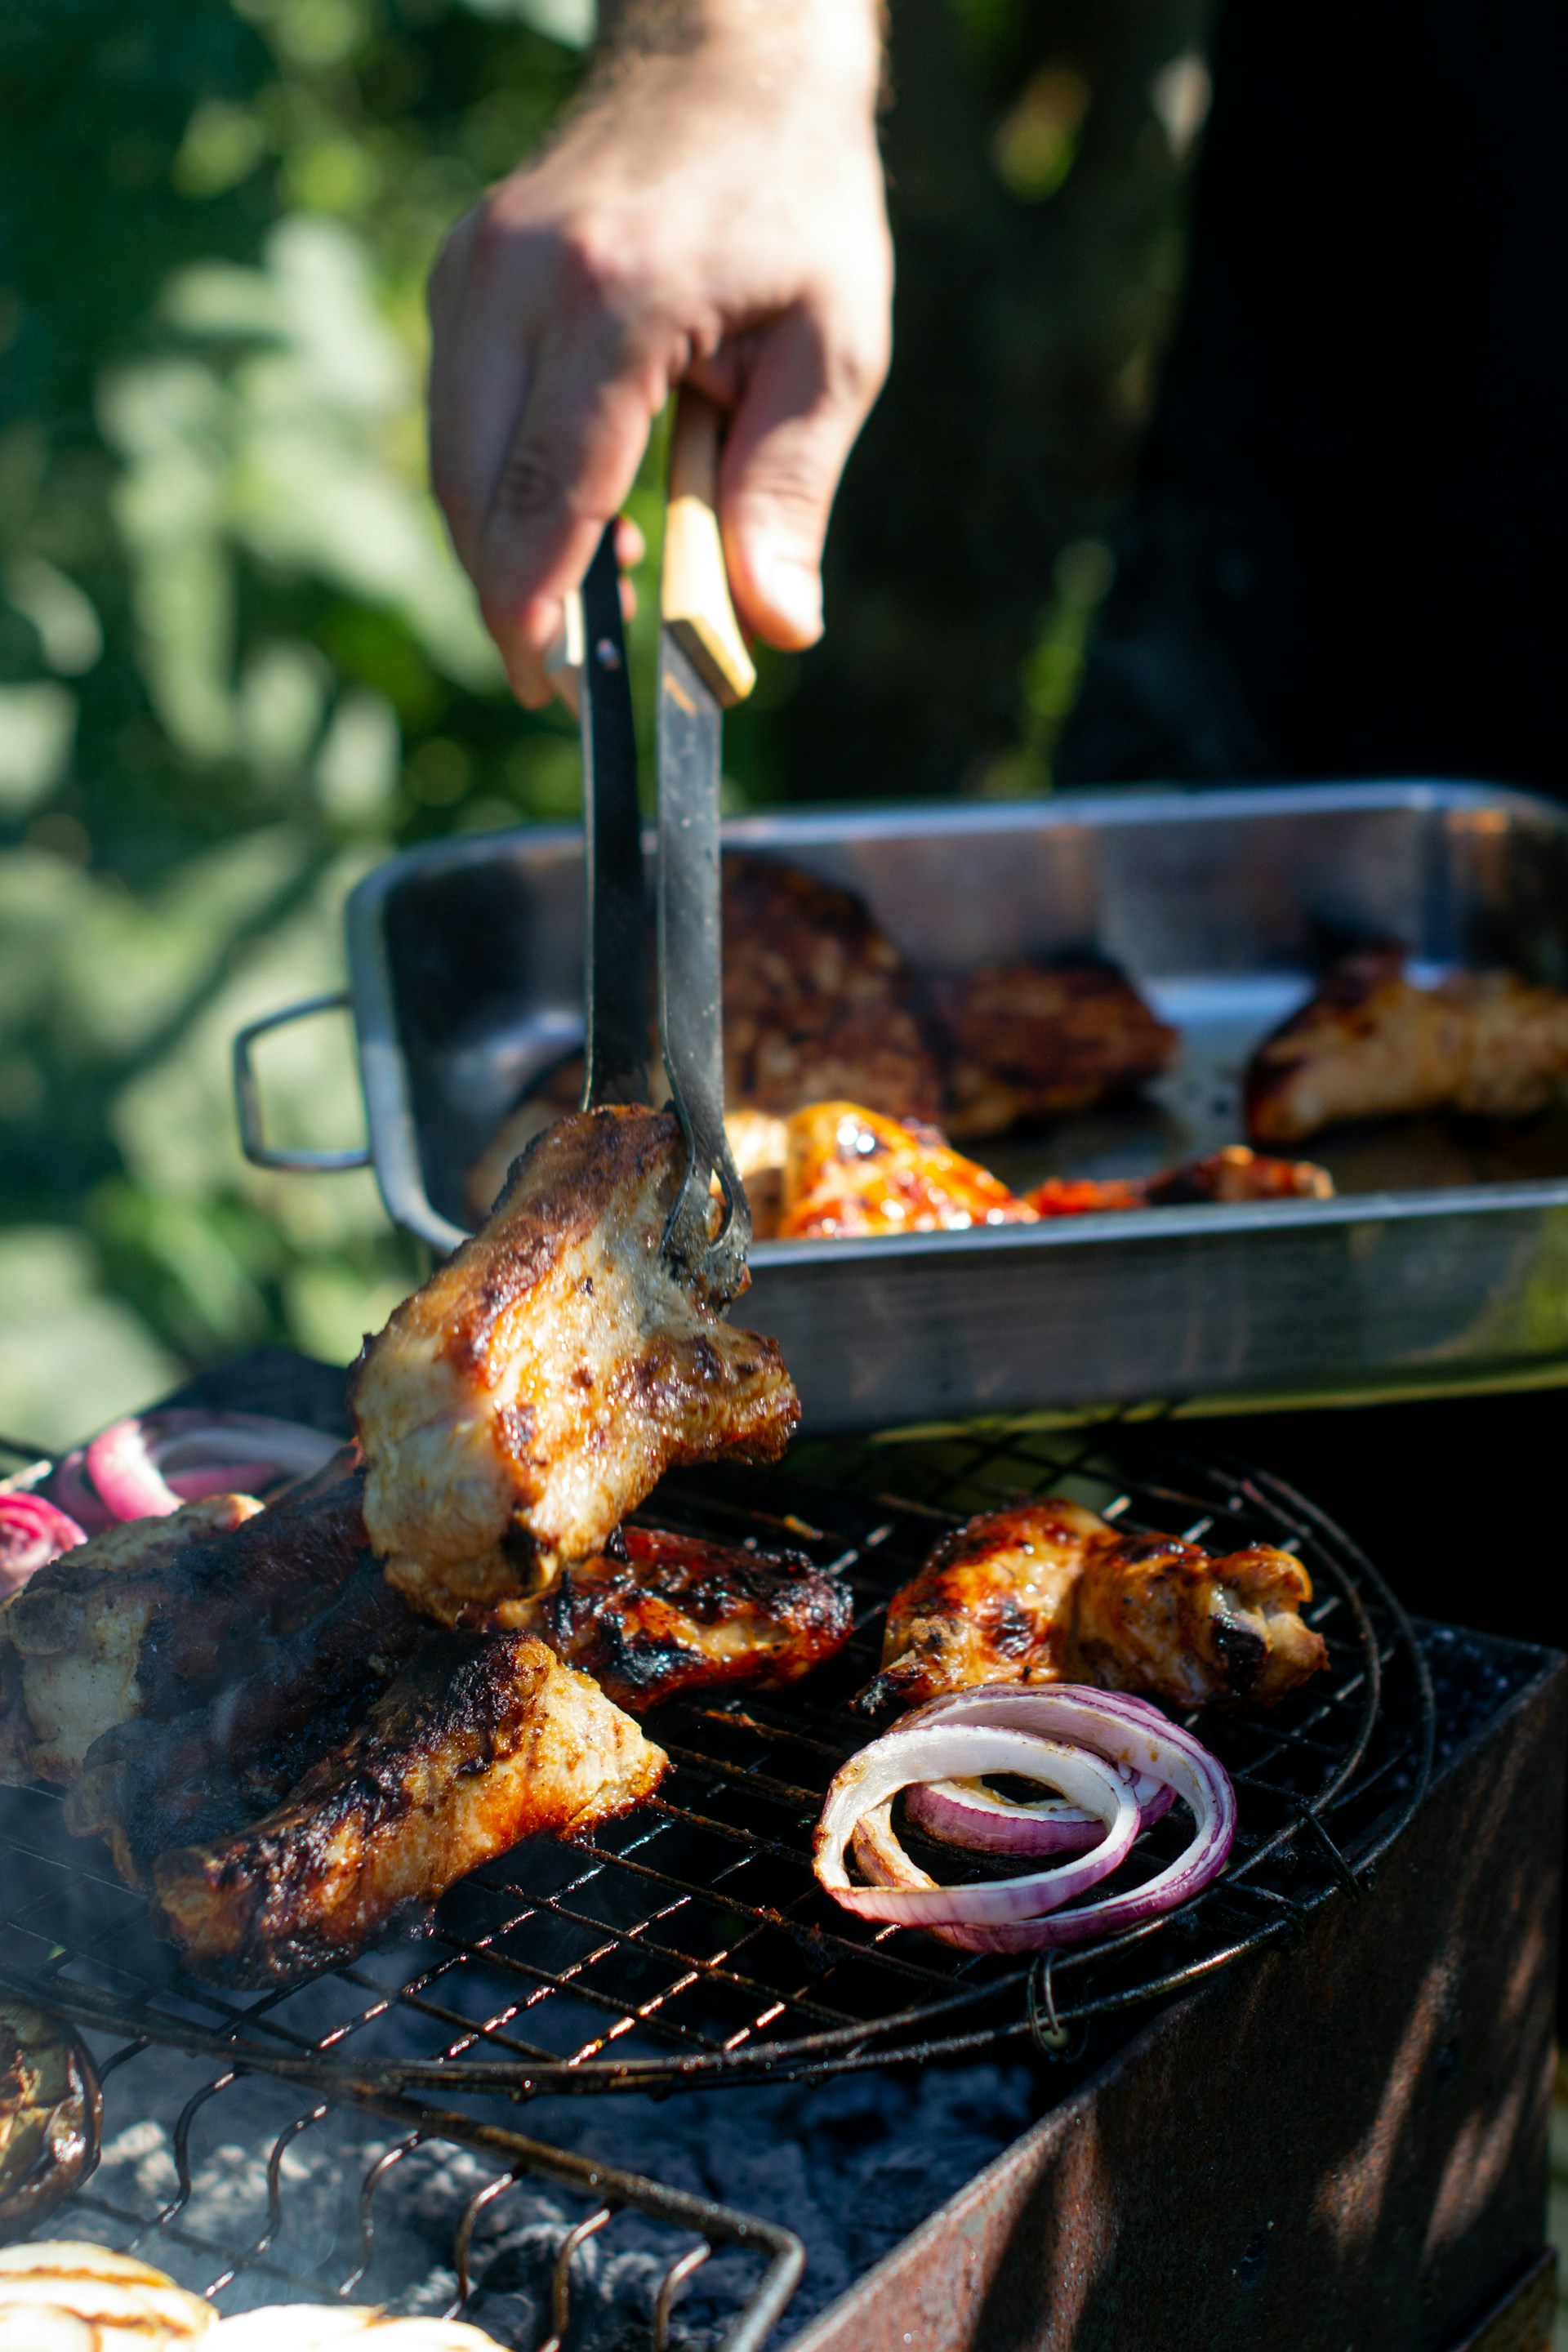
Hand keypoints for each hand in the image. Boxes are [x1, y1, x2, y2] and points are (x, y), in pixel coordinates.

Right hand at [427, 17, 889, 705]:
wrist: (728, 60)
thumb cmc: (795, 205)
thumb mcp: (832, 350)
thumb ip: (789, 493)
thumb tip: (776, 629)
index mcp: (616, 299)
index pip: (546, 492)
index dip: (537, 609)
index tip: (548, 691)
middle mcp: (519, 277)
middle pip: (472, 490)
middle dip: (511, 600)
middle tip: (568, 674)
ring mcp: (474, 267)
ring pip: (452, 460)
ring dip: (504, 548)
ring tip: (596, 585)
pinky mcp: (460, 272)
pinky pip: (457, 415)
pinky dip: (498, 487)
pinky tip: (576, 511)